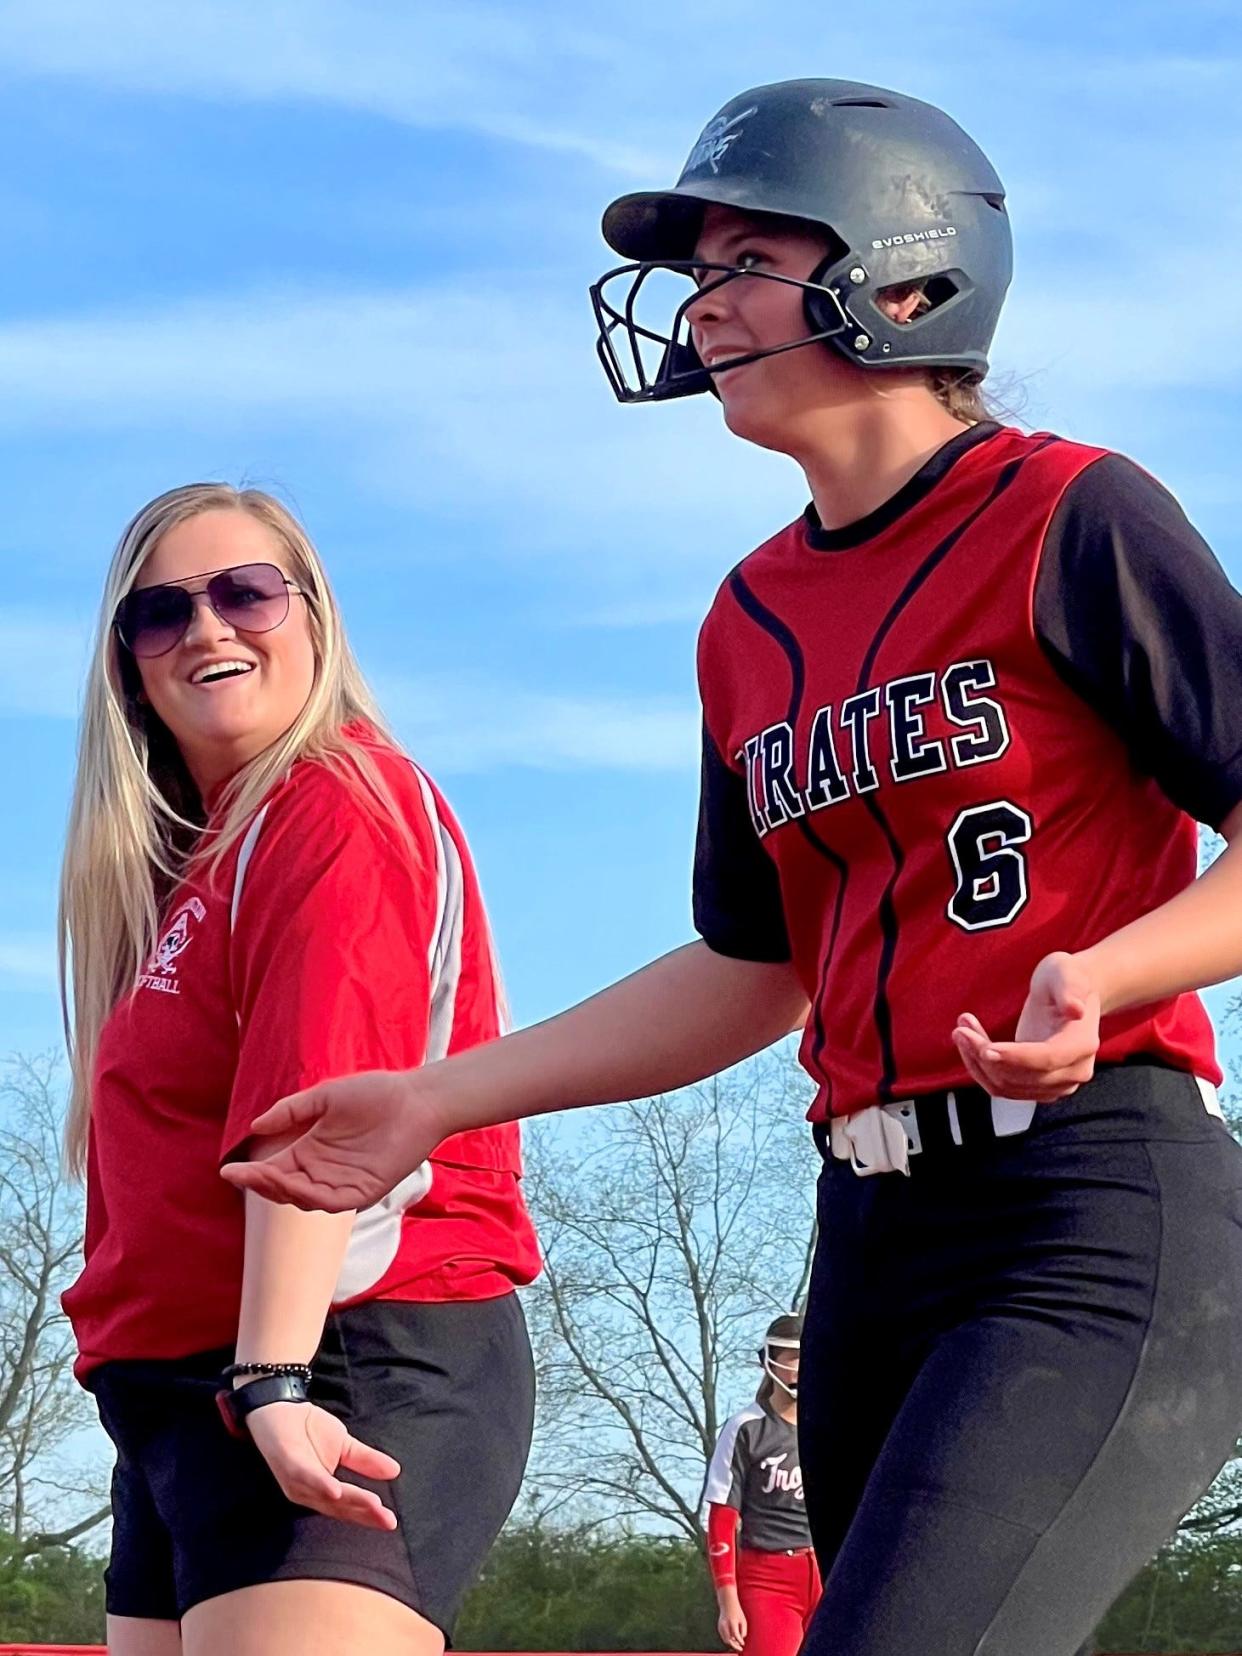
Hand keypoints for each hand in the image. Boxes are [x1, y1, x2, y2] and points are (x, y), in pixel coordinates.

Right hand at [220, 1069, 441, 1211]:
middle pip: (285, 1189)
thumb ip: (291, 1111)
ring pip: (304, 1199)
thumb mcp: (324, 1098)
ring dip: (282, 1190)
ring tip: (264, 1175)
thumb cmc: (375, 1093)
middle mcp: (324, 1172)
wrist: (415, 1098)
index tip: (227, 1172)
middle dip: (262, 1184)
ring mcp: (344, 1184)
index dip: (252, 1174)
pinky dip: (311, 1196)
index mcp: (312, 1152)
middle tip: (243, 1175)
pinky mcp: (365, 1192)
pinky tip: (295, 1183)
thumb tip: (255, 1126)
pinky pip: (332, 1202)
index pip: (275, 1170)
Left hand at [245, 1399, 399, 1528]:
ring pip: (326, 1497)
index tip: (391, 1522)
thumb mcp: (344, 1445)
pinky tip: (336, 1491)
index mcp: (322, 1491)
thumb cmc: (308, 1429)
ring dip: (350, 1501)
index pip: (349, 1507)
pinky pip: (307, 1478)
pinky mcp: (288, 1465)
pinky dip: (322, 1485)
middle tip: (388, 1520)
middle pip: (340, 1508)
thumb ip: (366, 1461)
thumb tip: (394, 1471)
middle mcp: (309, 1493)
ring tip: (374, 1505)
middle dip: (365, 1514)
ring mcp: (297, 1482)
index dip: (369, 1515)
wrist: (279, 1406)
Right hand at [716, 1593, 746, 1651]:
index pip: (735, 1635)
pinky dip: (728, 1639)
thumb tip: (741, 1642)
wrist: (728, 1604)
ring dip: (731, 1643)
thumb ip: (743, 1631)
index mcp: (732, 1621)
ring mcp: (721, 1626)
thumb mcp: (743, 1620)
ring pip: (726, 1640)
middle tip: (740, 1648)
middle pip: (729, 1640)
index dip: (739, 1641)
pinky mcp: (719, 1627)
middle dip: (734, 1645)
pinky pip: (724, 1636)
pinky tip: (733, 1638)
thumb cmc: (737, 1613)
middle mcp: (725, 1624)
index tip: (743, 1644)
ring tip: (737, 1643)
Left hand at [953, 951, 1100, 1102]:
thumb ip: (1070, 989)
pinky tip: (970, 1041)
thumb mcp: (1065, 971)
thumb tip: (1076, 1009)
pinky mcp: (1037, 1086)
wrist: (1067, 993)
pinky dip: (980, 1067)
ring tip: (962, 1030)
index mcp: (1083, 1044)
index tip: (986, 1049)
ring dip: (978, 1062)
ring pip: (1007, 1086)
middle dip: (986, 1056)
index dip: (1015, 1057)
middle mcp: (1075, 1071)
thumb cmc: (1065, 978)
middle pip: (1023, 1076)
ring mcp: (1056, 1083)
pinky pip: (1002, 1086)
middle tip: (962, 1028)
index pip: (1047, 1059)